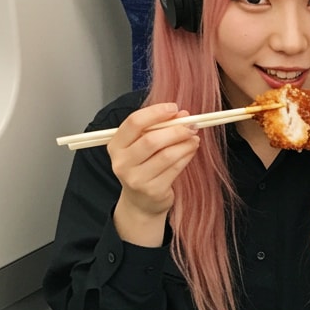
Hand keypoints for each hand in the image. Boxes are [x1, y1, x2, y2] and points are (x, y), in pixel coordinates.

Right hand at [108, 103, 199, 223]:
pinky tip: (191, 149)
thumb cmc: (143, 166)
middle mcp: (122, 163)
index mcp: (116, 145)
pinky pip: (175, 168)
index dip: (156, 113)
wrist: (141, 202)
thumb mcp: (141, 145)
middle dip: (176, 130)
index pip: (134, 122)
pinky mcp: (153, 191)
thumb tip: (182, 114)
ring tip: (194, 137)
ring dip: (185, 143)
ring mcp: (137, 179)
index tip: (174, 108)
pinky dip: (187, 156)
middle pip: (151, 140)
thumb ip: (157, 128)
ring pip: (167, 155)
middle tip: (191, 125)